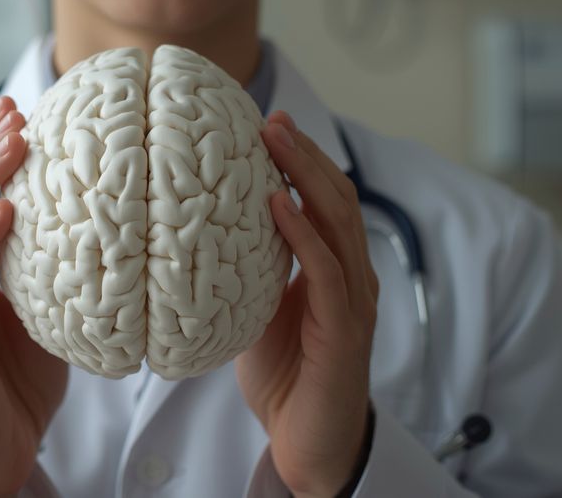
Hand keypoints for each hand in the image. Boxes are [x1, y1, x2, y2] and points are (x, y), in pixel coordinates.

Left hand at [236, 111, 379, 497]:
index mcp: (337, 270)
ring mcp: (354, 302)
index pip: (326, 201)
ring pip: (338, 223)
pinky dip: (303, 233)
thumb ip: (252, 269)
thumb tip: (206, 228)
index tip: (268, 125)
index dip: (303, 161)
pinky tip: (278, 205)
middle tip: (271, 119)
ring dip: (305, 177)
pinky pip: (326, 271)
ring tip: (275, 141)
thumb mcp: (260, 310)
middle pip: (338, 199)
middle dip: (305, 155)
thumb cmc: (285, 376)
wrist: (307, 443)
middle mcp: (354, 277)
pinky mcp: (345, 330)